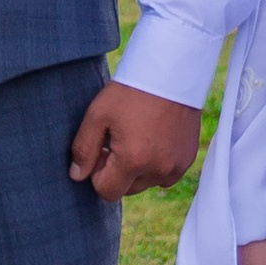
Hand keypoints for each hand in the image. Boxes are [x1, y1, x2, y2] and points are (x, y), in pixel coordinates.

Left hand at [68, 83, 202, 198]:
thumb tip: (77, 176)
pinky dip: (157, 164)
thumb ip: (83, 149)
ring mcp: (176, 166)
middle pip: (127, 189)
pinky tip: (153, 139)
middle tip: (117, 141)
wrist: (170, 72)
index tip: (101, 150)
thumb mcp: (98, 115)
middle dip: (118, 172)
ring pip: (147, 182)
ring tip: (136, 137)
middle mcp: (158, 169)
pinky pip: (166, 175)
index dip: (97, 174)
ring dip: (138, 169)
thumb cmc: (130, 91)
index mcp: (133, 161)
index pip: (107, 191)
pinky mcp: (187, 158)